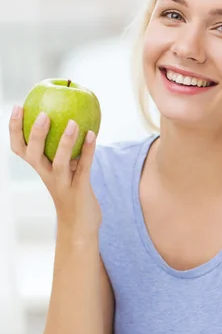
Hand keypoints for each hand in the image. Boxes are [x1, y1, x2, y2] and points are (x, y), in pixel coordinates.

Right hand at [9, 105, 100, 234]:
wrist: (80, 227)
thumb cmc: (72, 193)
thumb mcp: (64, 170)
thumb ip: (65, 150)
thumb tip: (71, 117)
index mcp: (40, 169)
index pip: (20, 148)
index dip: (15, 129)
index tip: (18, 106)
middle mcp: (47, 176)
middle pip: (34, 155)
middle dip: (35, 134)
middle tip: (43, 114)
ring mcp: (63, 184)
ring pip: (59, 162)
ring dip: (65, 142)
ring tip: (74, 122)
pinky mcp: (79, 190)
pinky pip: (84, 167)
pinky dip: (88, 150)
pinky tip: (93, 134)